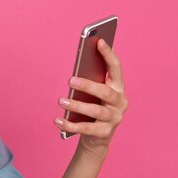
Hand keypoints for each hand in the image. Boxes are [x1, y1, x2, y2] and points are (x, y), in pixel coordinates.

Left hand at [55, 38, 128, 154]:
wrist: (97, 137)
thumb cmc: (93, 107)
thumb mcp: (94, 92)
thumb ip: (91, 78)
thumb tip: (80, 61)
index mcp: (118, 87)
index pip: (116, 68)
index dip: (109, 54)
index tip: (99, 40)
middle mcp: (120, 102)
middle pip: (105, 92)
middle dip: (88, 85)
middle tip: (70, 80)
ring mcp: (114, 118)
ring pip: (96, 111)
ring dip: (77, 105)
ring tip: (61, 101)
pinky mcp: (104, 133)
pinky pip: (86, 128)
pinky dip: (70, 124)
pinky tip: (57, 120)